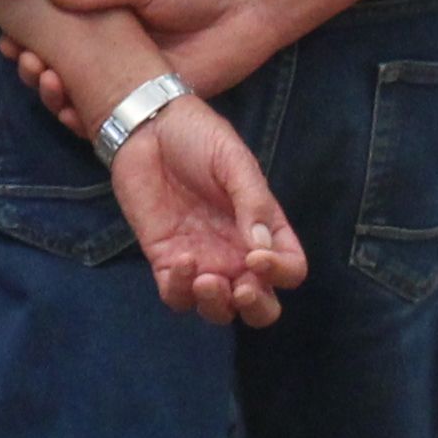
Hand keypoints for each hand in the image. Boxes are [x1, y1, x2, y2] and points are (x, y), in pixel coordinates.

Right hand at [44, 0, 308, 100]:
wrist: (251, 9)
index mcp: (108, 20)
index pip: (58, 32)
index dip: (30, 37)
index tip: (7, 36)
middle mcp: (114, 53)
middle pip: (61, 69)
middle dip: (34, 69)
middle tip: (25, 61)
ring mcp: (131, 81)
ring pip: (79, 97)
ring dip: (53, 94)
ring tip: (45, 80)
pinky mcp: (152, 104)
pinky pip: (112, 119)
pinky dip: (85, 121)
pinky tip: (68, 113)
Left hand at [110, 96, 302, 322]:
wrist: (147, 128)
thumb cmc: (199, 138)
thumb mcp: (234, 162)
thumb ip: (253, 203)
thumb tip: (263, 248)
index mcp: (265, 229)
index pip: (290, 269)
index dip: (281, 272)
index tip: (257, 257)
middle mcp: (238, 253)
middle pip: (260, 305)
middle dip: (256, 308)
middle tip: (242, 290)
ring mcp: (203, 261)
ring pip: (219, 309)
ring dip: (217, 306)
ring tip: (207, 280)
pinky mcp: (166, 262)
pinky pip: (177, 296)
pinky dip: (181, 291)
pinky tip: (181, 263)